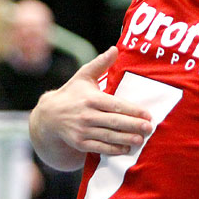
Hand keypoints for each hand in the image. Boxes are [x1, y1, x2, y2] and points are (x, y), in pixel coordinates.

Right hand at [29, 47, 152, 168]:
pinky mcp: (79, 143)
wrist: (48, 117)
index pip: (115, 105)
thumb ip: (100, 64)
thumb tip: (115, 49)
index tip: (147, 114)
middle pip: (114, 122)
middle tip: (149, 128)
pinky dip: (113, 150)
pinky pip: (98, 148)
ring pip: (108, 136)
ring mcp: (82, 130)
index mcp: (91, 99)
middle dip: (133, 126)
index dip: (132, 111)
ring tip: (141, 140)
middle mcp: (86, 115)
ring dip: (125, 139)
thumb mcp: (83, 76)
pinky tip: (126, 150)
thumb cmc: (72, 94)